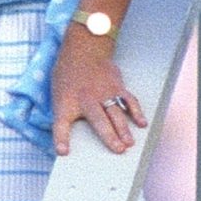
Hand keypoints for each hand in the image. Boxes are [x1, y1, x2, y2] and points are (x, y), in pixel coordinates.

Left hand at [50, 28, 143, 155]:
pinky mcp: (116, 86)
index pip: (60, 123)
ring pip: (116, 113)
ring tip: (129, 143)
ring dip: (124, 129)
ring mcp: (103, 92)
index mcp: (67, 102)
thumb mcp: (58, 94)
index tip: (62, 152)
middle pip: (99, 121)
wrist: (82, 49)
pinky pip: (128, 100)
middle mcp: (86, 99)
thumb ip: (65, 115)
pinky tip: (142, 122)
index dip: (60, 139)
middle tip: (118, 150)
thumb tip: (70, 138)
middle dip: (109, 136)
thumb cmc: (68, 76)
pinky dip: (137, 112)